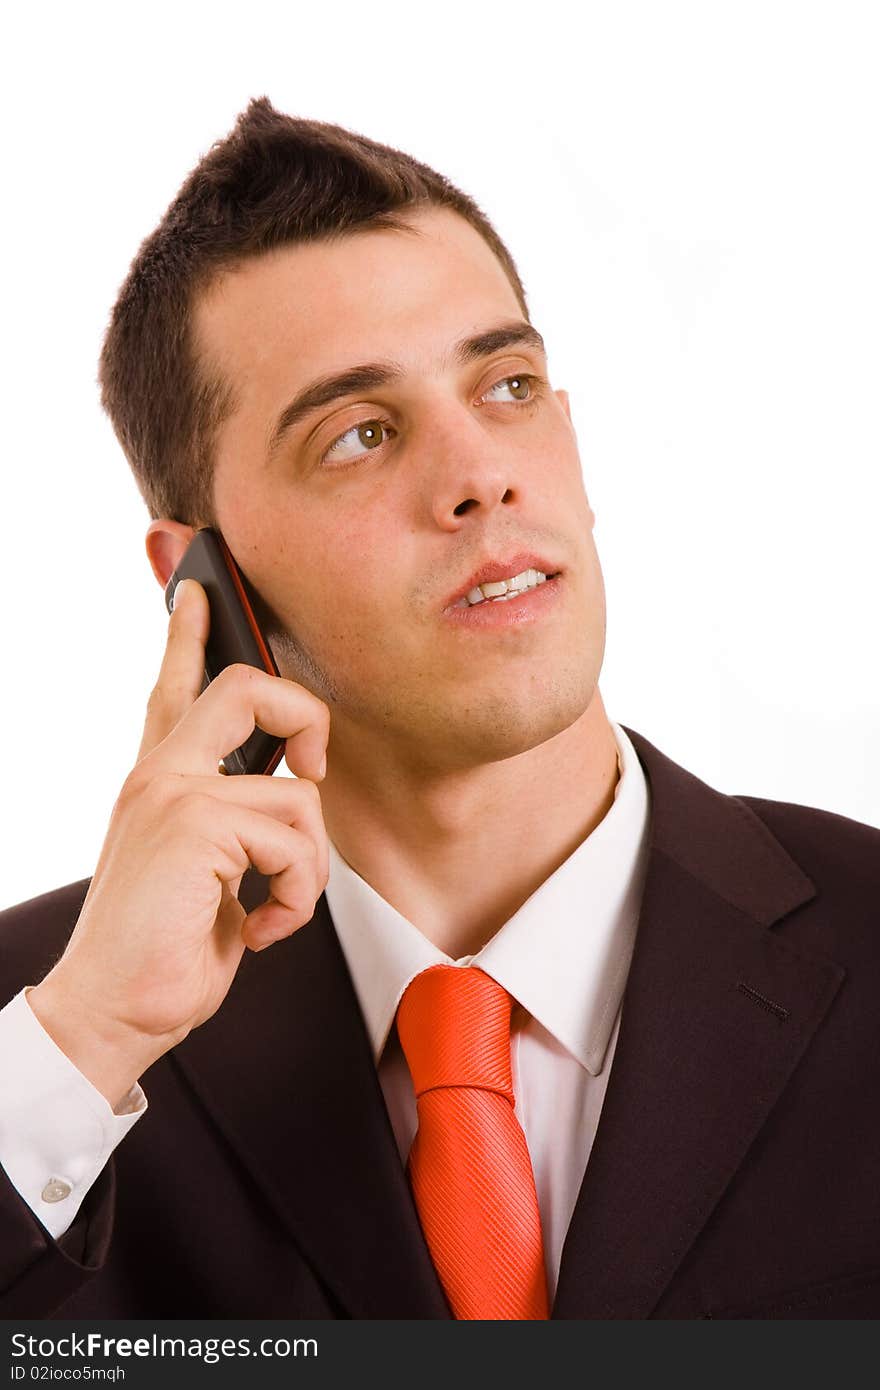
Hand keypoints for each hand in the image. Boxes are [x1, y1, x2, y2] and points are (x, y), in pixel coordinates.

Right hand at [28, 578, 330, 1105]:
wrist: (111, 1014)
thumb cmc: (160, 954)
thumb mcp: (205, 876)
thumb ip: (235, 828)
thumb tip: (291, 799)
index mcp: (159, 785)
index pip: (174, 692)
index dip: (189, 637)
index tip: (199, 590)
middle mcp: (159, 777)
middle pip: (244, 688)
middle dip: (304, 717)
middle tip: (312, 765)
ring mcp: (172, 794)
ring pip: (299, 796)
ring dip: (309, 870)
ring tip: (274, 909)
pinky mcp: (193, 825)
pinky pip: (296, 841)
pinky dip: (297, 897)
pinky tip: (260, 928)